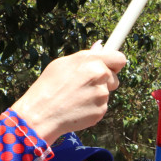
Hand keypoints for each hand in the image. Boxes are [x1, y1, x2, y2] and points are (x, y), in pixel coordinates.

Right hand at [11, 42, 126, 142]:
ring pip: (106, 93)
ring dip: (96, 96)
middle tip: (85, 86)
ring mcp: (102, 94)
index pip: (119, 58)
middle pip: (115, 78)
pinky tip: (77, 109)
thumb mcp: (62, 64)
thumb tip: (101, 46)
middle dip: (105, 81)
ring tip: (76, 98)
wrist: (41, 114)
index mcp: (90, 60)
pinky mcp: (101, 110)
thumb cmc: (48, 87)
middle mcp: (99, 74)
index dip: (115, 63)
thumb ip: (86, 57)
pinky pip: (101, 107)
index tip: (113, 67)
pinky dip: (92, 108)